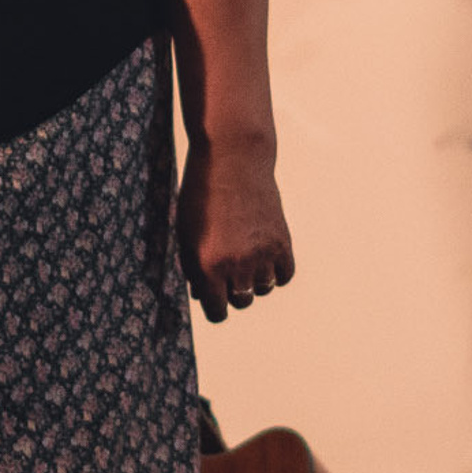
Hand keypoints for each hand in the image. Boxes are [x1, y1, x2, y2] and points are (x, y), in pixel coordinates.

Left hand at [178, 137, 295, 324]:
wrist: (232, 159)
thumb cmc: (201, 195)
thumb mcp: (187, 234)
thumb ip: (194, 268)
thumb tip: (204, 295)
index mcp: (207, 265)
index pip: (217, 312)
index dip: (214, 307)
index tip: (214, 296)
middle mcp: (237, 264)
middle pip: (241, 301)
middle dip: (232, 291)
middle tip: (227, 270)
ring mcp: (262, 253)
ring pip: (263, 289)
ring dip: (254, 279)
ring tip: (245, 256)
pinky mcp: (282, 241)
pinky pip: (284, 275)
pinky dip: (275, 271)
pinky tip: (264, 256)